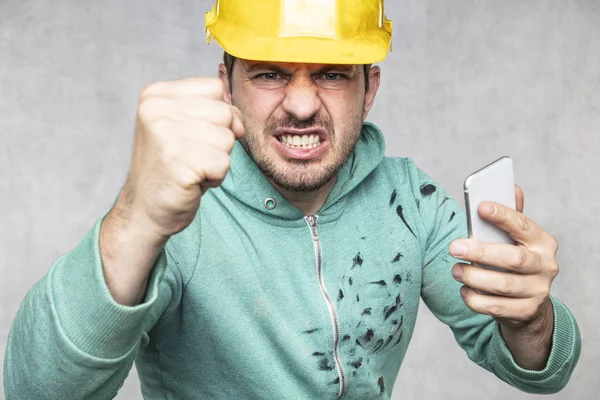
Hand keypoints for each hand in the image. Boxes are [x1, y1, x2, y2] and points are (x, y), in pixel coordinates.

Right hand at [117, 77, 244, 239]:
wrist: (144, 210)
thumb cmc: (170, 168)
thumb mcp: (183, 127)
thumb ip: (208, 110)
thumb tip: (237, 118)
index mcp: (156, 95)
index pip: (215, 88)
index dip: (219, 114)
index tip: (198, 135)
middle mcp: (157, 110)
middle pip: (224, 113)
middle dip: (220, 140)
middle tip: (192, 156)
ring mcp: (166, 135)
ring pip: (227, 139)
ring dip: (218, 160)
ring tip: (191, 168)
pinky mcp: (178, 162)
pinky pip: (224, 163)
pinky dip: (215, 177)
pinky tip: (192, 181)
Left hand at [449, 186, 558, 328]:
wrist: (528, 303)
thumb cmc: (516, 260)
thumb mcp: (516, 238)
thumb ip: (512, 216)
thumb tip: (511, 187)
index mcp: (543, 242)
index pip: (523, 226)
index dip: (502, 216)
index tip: (480, 207)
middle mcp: (546, 266)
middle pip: (512, 259)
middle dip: (480, 252)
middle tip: (453, 247)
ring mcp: (538, 291)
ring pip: (502, 285)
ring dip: (473, 276)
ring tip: (455, 270)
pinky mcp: (525, 312)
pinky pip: (495, 307)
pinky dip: (475, 298)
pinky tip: (464, 290)